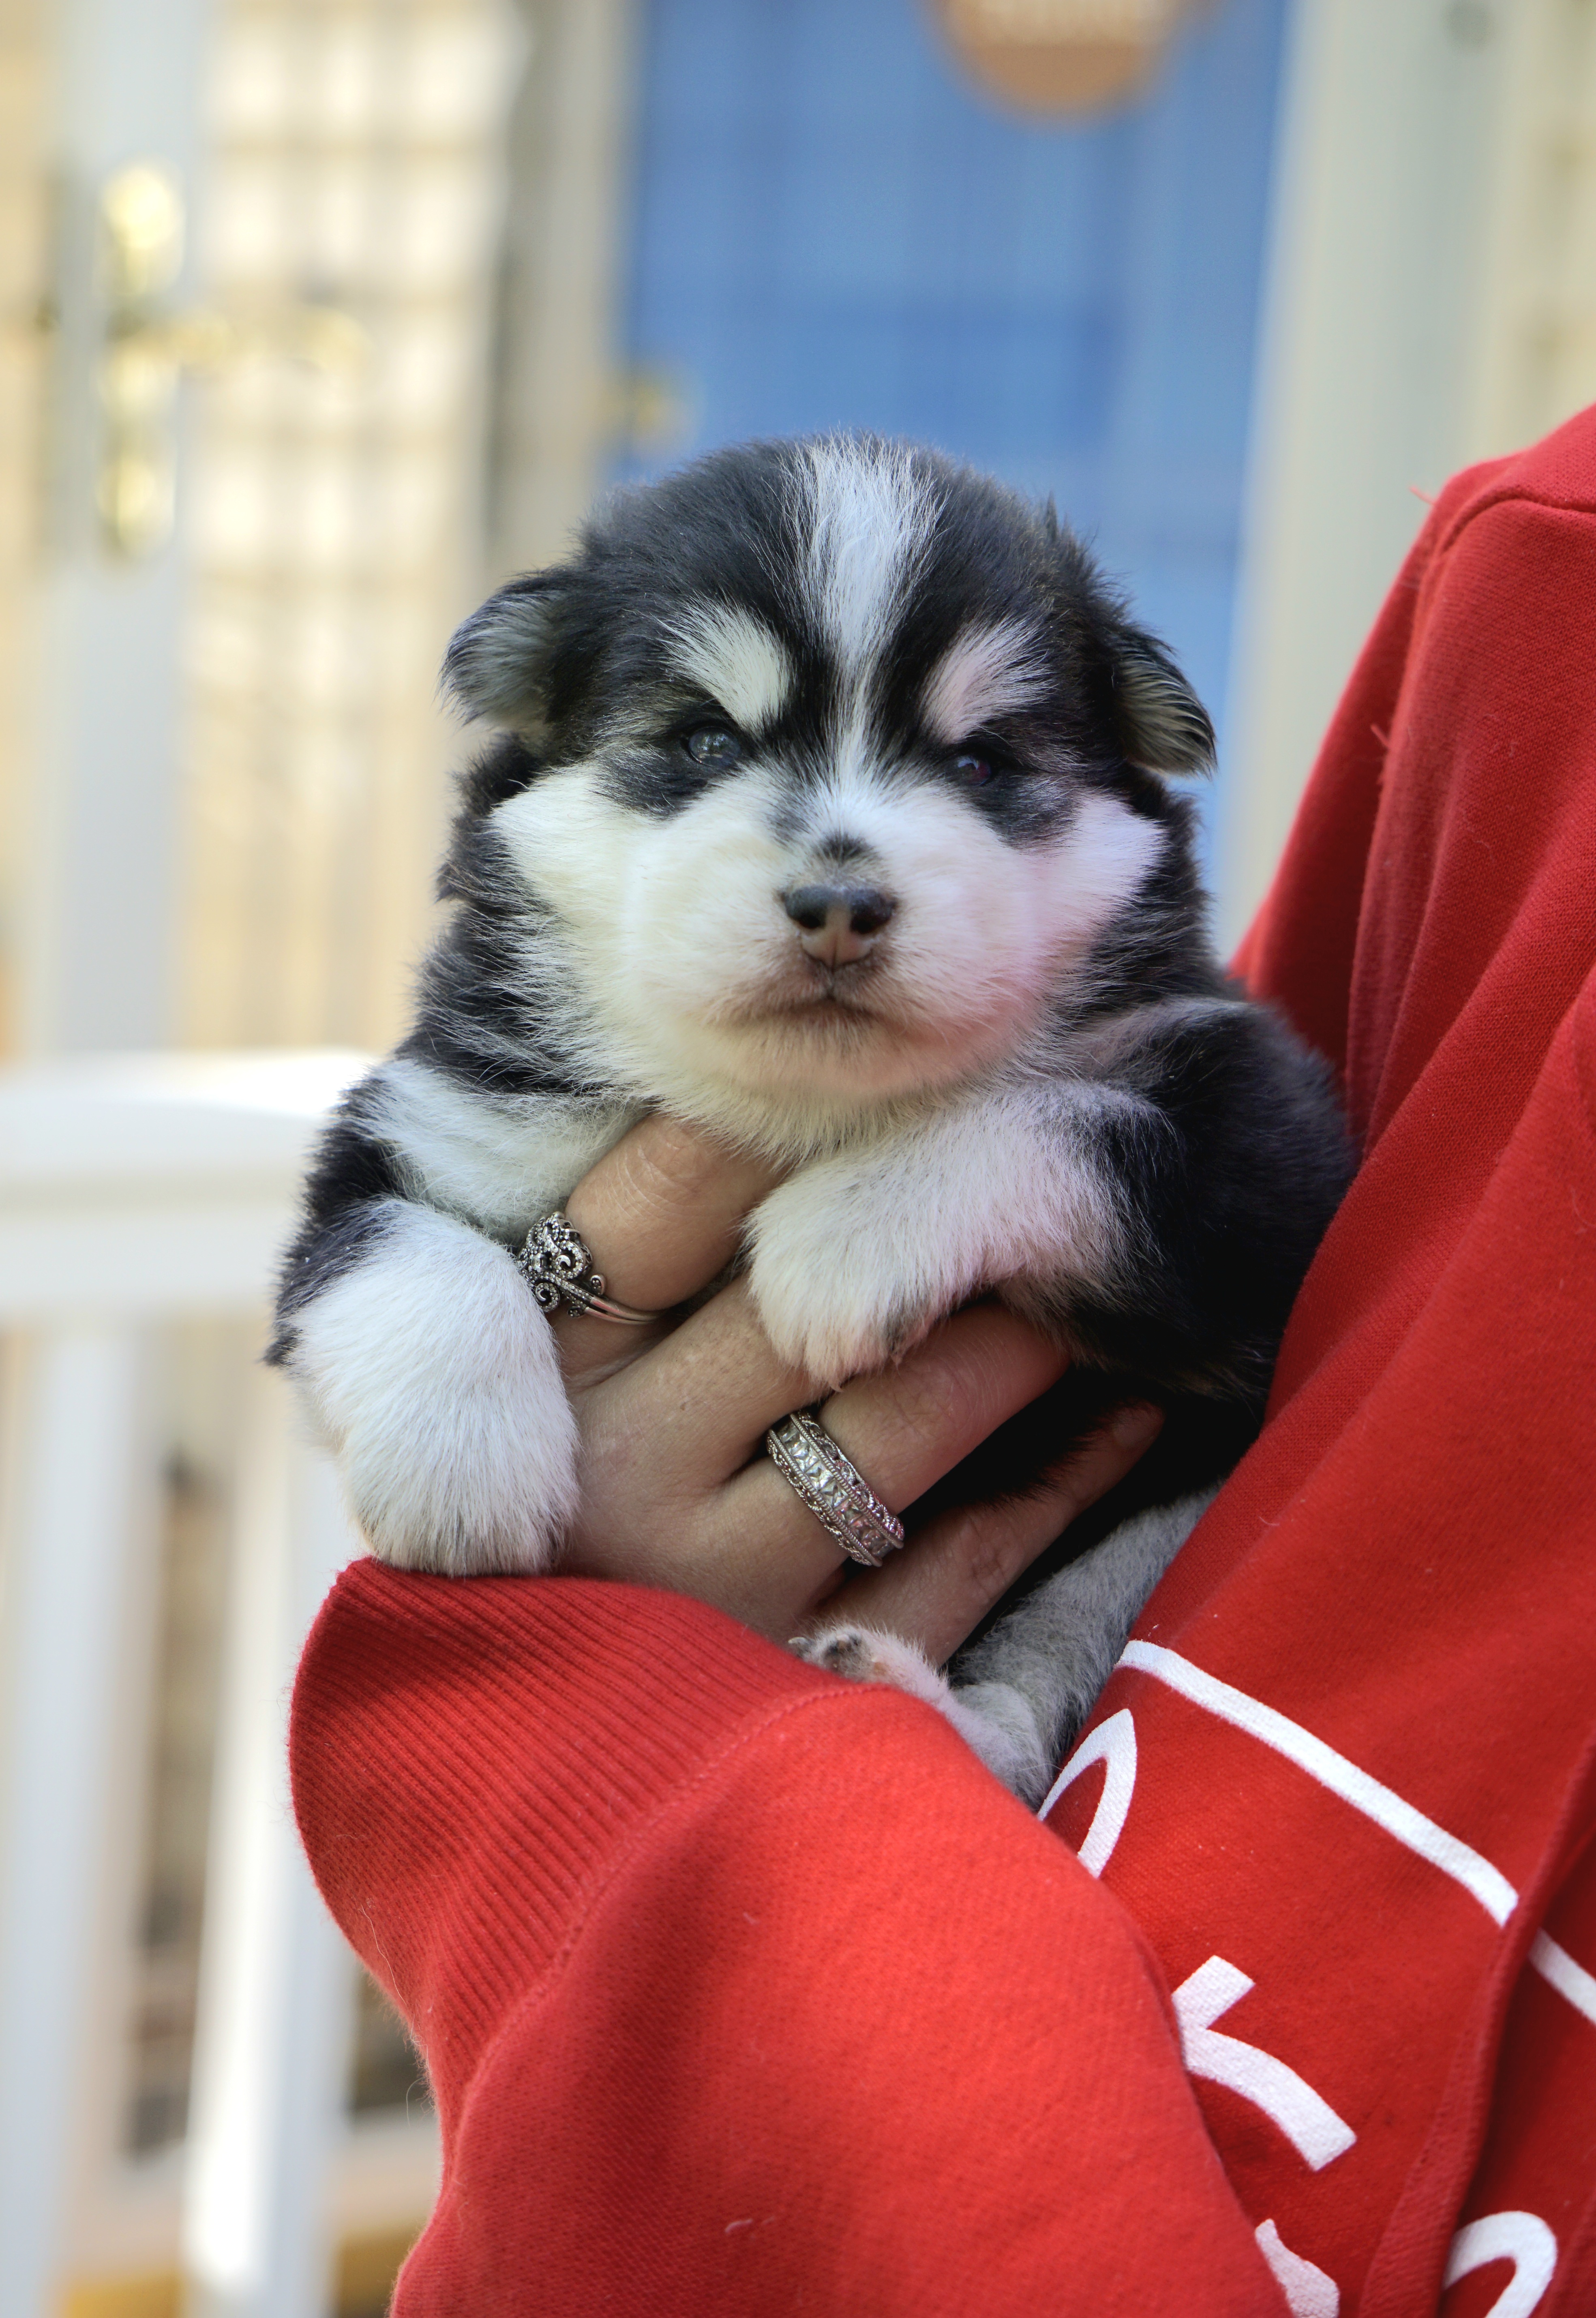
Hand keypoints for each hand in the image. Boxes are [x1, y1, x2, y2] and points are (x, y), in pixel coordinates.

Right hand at [553, 1116, 1162, 1663]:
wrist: (572, 1754)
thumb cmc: (558, 1495)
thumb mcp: (536, 1370)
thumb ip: (615, 1251)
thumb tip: (737, 1097)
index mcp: (539, 1381)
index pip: (655, 1209)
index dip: (772, 1122)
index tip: (871, 1068)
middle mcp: (617, 1477)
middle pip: (804, 1312)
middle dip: (930, 1222)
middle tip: (1035, 1148)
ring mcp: (714, 1590)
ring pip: (902, 1428)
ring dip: (1017, 1344)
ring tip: (1089, 1283)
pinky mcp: (810, 1679)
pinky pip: (970, 1556)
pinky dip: (1064, 1475)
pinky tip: (1127, 1410)